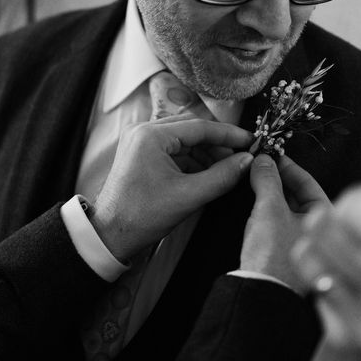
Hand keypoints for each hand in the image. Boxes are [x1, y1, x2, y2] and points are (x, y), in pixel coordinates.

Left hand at [92, 115, 253, 261]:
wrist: (110, 234)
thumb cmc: (141, 216)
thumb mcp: (189, 196)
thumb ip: (222, 176)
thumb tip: (247, 161)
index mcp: (151, 135)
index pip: (200, 126)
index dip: (229, 134)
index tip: (250, 140)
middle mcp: (143, 131)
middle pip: (192, 129)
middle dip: (218, 144)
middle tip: (241, 155)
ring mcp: (140, 141)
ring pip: (183, 140)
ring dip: (205, 153)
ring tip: (227, 169)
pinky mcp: (141, 154)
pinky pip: (173, 150)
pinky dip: (192, 161)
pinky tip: (208, 174)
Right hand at [239, 154, 328, 292]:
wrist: (261, 291)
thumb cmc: (273, 255)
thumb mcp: (269, 209)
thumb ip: (267, 180)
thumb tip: (264, 160)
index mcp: (326, 219)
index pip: (308, 182)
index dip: (286, 165)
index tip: (270, 154)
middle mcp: (319, 230)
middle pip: (298, 194)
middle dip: (277, 178)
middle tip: (259, 163)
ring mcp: (302, 241)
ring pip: (286, 207)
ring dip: (270, 192)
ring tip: (254, 177)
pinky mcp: (286, 250)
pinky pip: (278, 221)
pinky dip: (267, 208)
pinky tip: (254, 201)